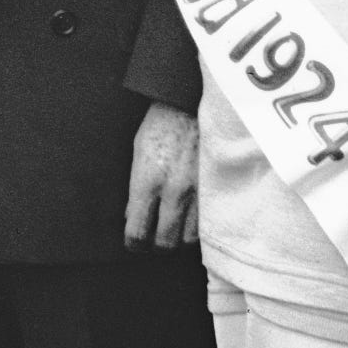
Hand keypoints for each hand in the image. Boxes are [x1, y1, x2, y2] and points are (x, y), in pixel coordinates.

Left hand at [122, 101, 199, 249]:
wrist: (195, 102)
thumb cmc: (162, 125)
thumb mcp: (138, 154)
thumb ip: (135, 191)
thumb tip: (131, 218)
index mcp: (147, 181)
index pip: (137, 232)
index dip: (134, 243)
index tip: (134, 242)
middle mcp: (173, 190)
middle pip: (164, 243)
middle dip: (156, 245)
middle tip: (154, 238)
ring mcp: (198, 191)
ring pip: (189, 239)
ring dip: (180, 238)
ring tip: (174, 228)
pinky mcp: (216, 188)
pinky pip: (208, 224)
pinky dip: (198, 227)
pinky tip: (192, 218)